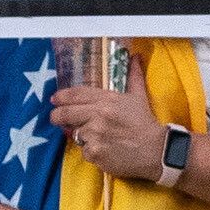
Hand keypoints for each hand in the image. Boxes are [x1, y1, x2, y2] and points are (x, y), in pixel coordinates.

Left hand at [44, 76, 165, 181]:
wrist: (156, 151)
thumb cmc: (145, 123)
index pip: (76, 94)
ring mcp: (95, 134)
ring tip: (95, 136)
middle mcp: (98, 115)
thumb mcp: (139, 97)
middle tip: (55, 117)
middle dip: (56, 116)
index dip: (62, 96)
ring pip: (74, 133)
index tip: (54, 99)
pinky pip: (83, 150)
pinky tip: (103, 149)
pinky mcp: (94, 152)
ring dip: (80, 135)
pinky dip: (90, 150)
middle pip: (65, 114)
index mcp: (107, 100)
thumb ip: (133, 77)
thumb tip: (135, 57)